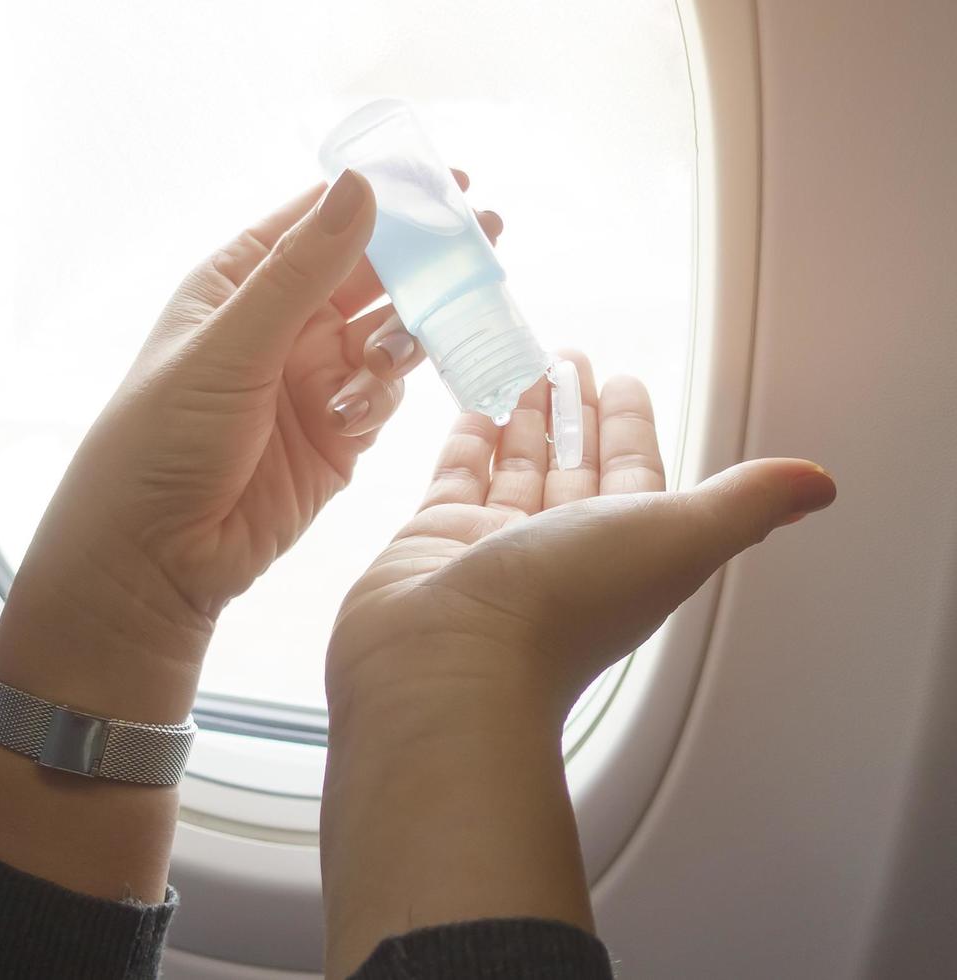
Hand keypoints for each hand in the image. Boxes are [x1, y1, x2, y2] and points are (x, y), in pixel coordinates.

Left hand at [8, 171, 501, 673]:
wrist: (153, 556)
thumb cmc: (161, 439)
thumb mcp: (231, 347)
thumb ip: (302, 272)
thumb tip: (361, 186)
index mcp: (240, 283)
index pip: (322, 219)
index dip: (386, 196)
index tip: (453, 180)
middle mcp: (280, 323)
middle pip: (372, 273)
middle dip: (425, 260)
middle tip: (490, 237)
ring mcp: (311, 378)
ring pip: (390, 334)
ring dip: (402, 338)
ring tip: (388, 357)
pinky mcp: (337, 433)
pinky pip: (385, 396)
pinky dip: (378, 400)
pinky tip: (348, 419)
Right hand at [327, 356, 836, 714]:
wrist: (453, 660)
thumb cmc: (563, 606)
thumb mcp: (676, 538)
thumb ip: (743, 502)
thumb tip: (816, 484)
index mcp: (623, 550)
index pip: (634, 473)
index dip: (632, 427)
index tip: (622, 380)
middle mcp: (560, 550)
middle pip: (574, 466)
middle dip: (574, 412)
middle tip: (565, 359)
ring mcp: (494, 547)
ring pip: (515, 468)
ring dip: (522, 419)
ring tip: (520, 368)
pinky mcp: (434, 543)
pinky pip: (455, 480)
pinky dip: (466, 443)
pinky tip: (471, 409)